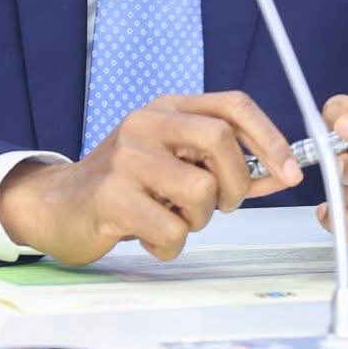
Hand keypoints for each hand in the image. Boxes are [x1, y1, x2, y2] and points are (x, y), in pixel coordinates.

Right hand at [0, 91, 301, 263]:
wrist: (57, 205)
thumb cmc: (126, 185)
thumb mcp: (175, 163)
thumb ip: (226, 166)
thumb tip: (281, 174)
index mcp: (168, 108)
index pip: (232, 104)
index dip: (270, 137)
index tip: (290, 171)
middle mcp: (146, 123)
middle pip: (220, 140)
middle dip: (235, 183)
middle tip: (221, 205)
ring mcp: (126, 157)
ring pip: (200, 191)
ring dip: (198, 219)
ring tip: (172, 217)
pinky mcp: (111, 195)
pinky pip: (171, 229)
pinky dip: (170, 245)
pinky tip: (149, 236)